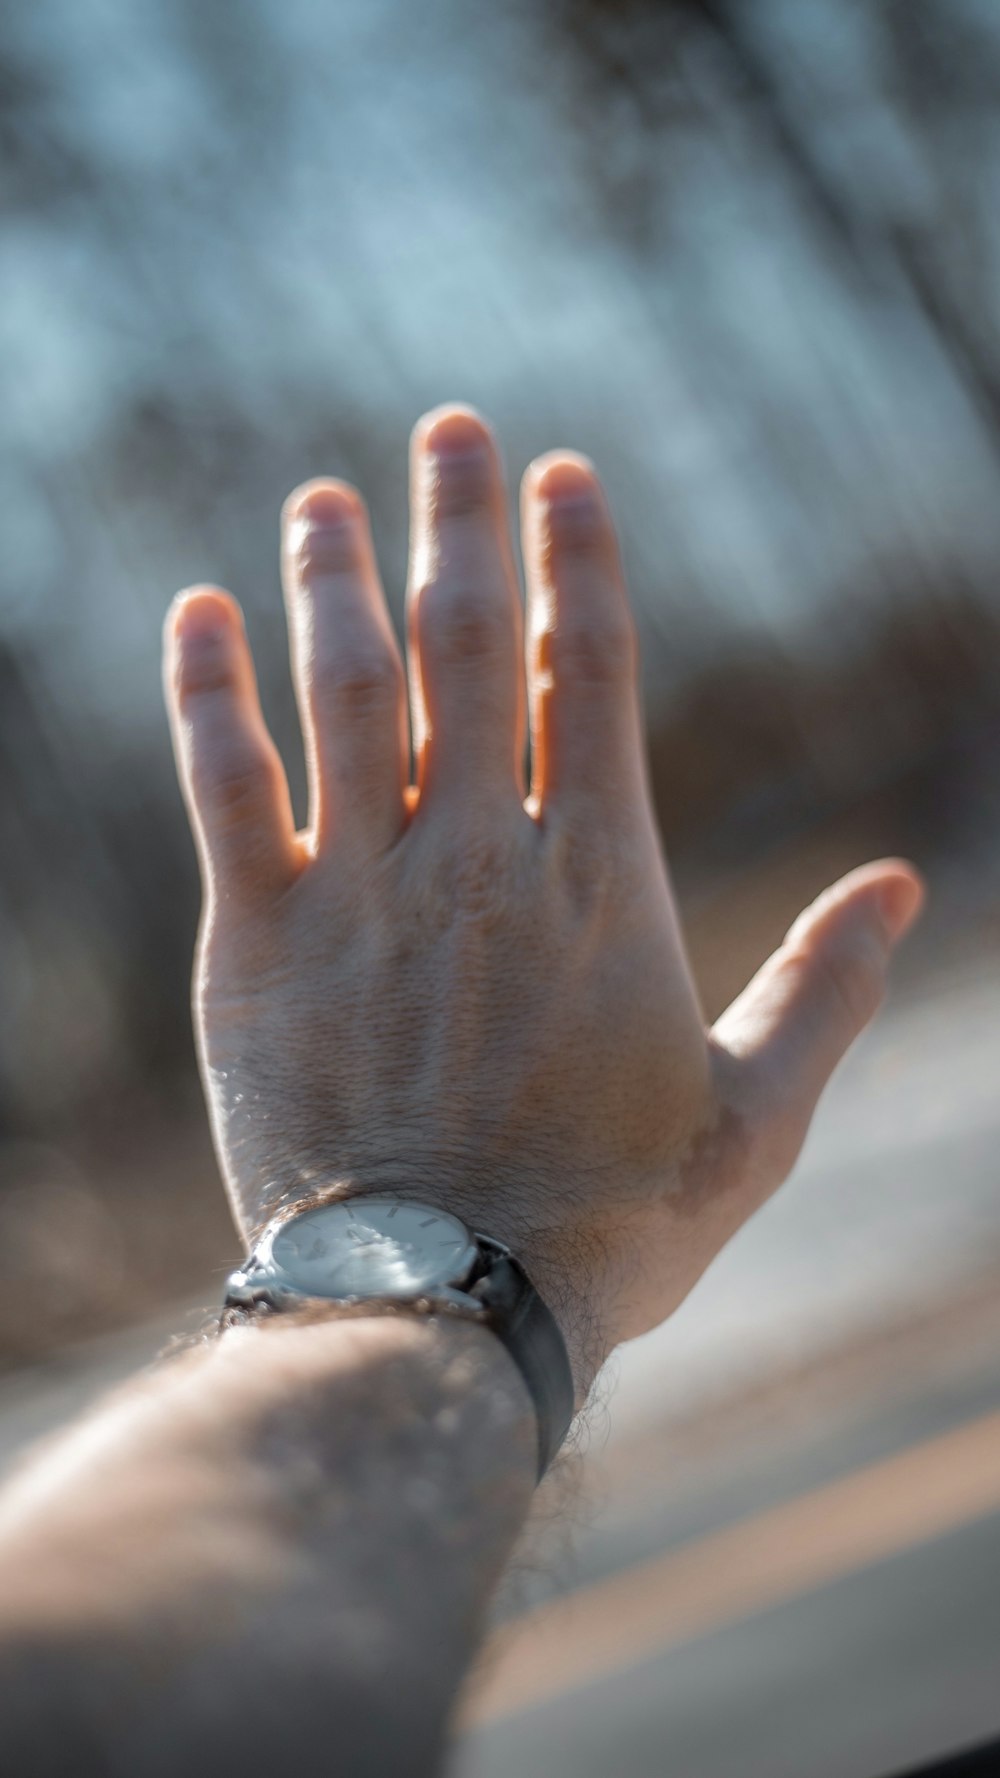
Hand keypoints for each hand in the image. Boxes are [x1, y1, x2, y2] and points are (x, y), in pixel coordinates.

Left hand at [164, 405, 921, 1390]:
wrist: (443, 1308)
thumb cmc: (610, 1225)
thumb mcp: (756, 1114)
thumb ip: (826, 987)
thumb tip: (902, 886)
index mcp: (600, 878)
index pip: (588, 668)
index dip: (577, 557)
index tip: (560, 473)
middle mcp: (478, 855)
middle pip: (466, 643)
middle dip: (461, 522)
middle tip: (451, 427)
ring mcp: (360, 891)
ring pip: (342, 688)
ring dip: (332, 576)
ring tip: (321, 495)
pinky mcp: (257, 944)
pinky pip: (224, 786)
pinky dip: (207, 691)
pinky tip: (198, 612)